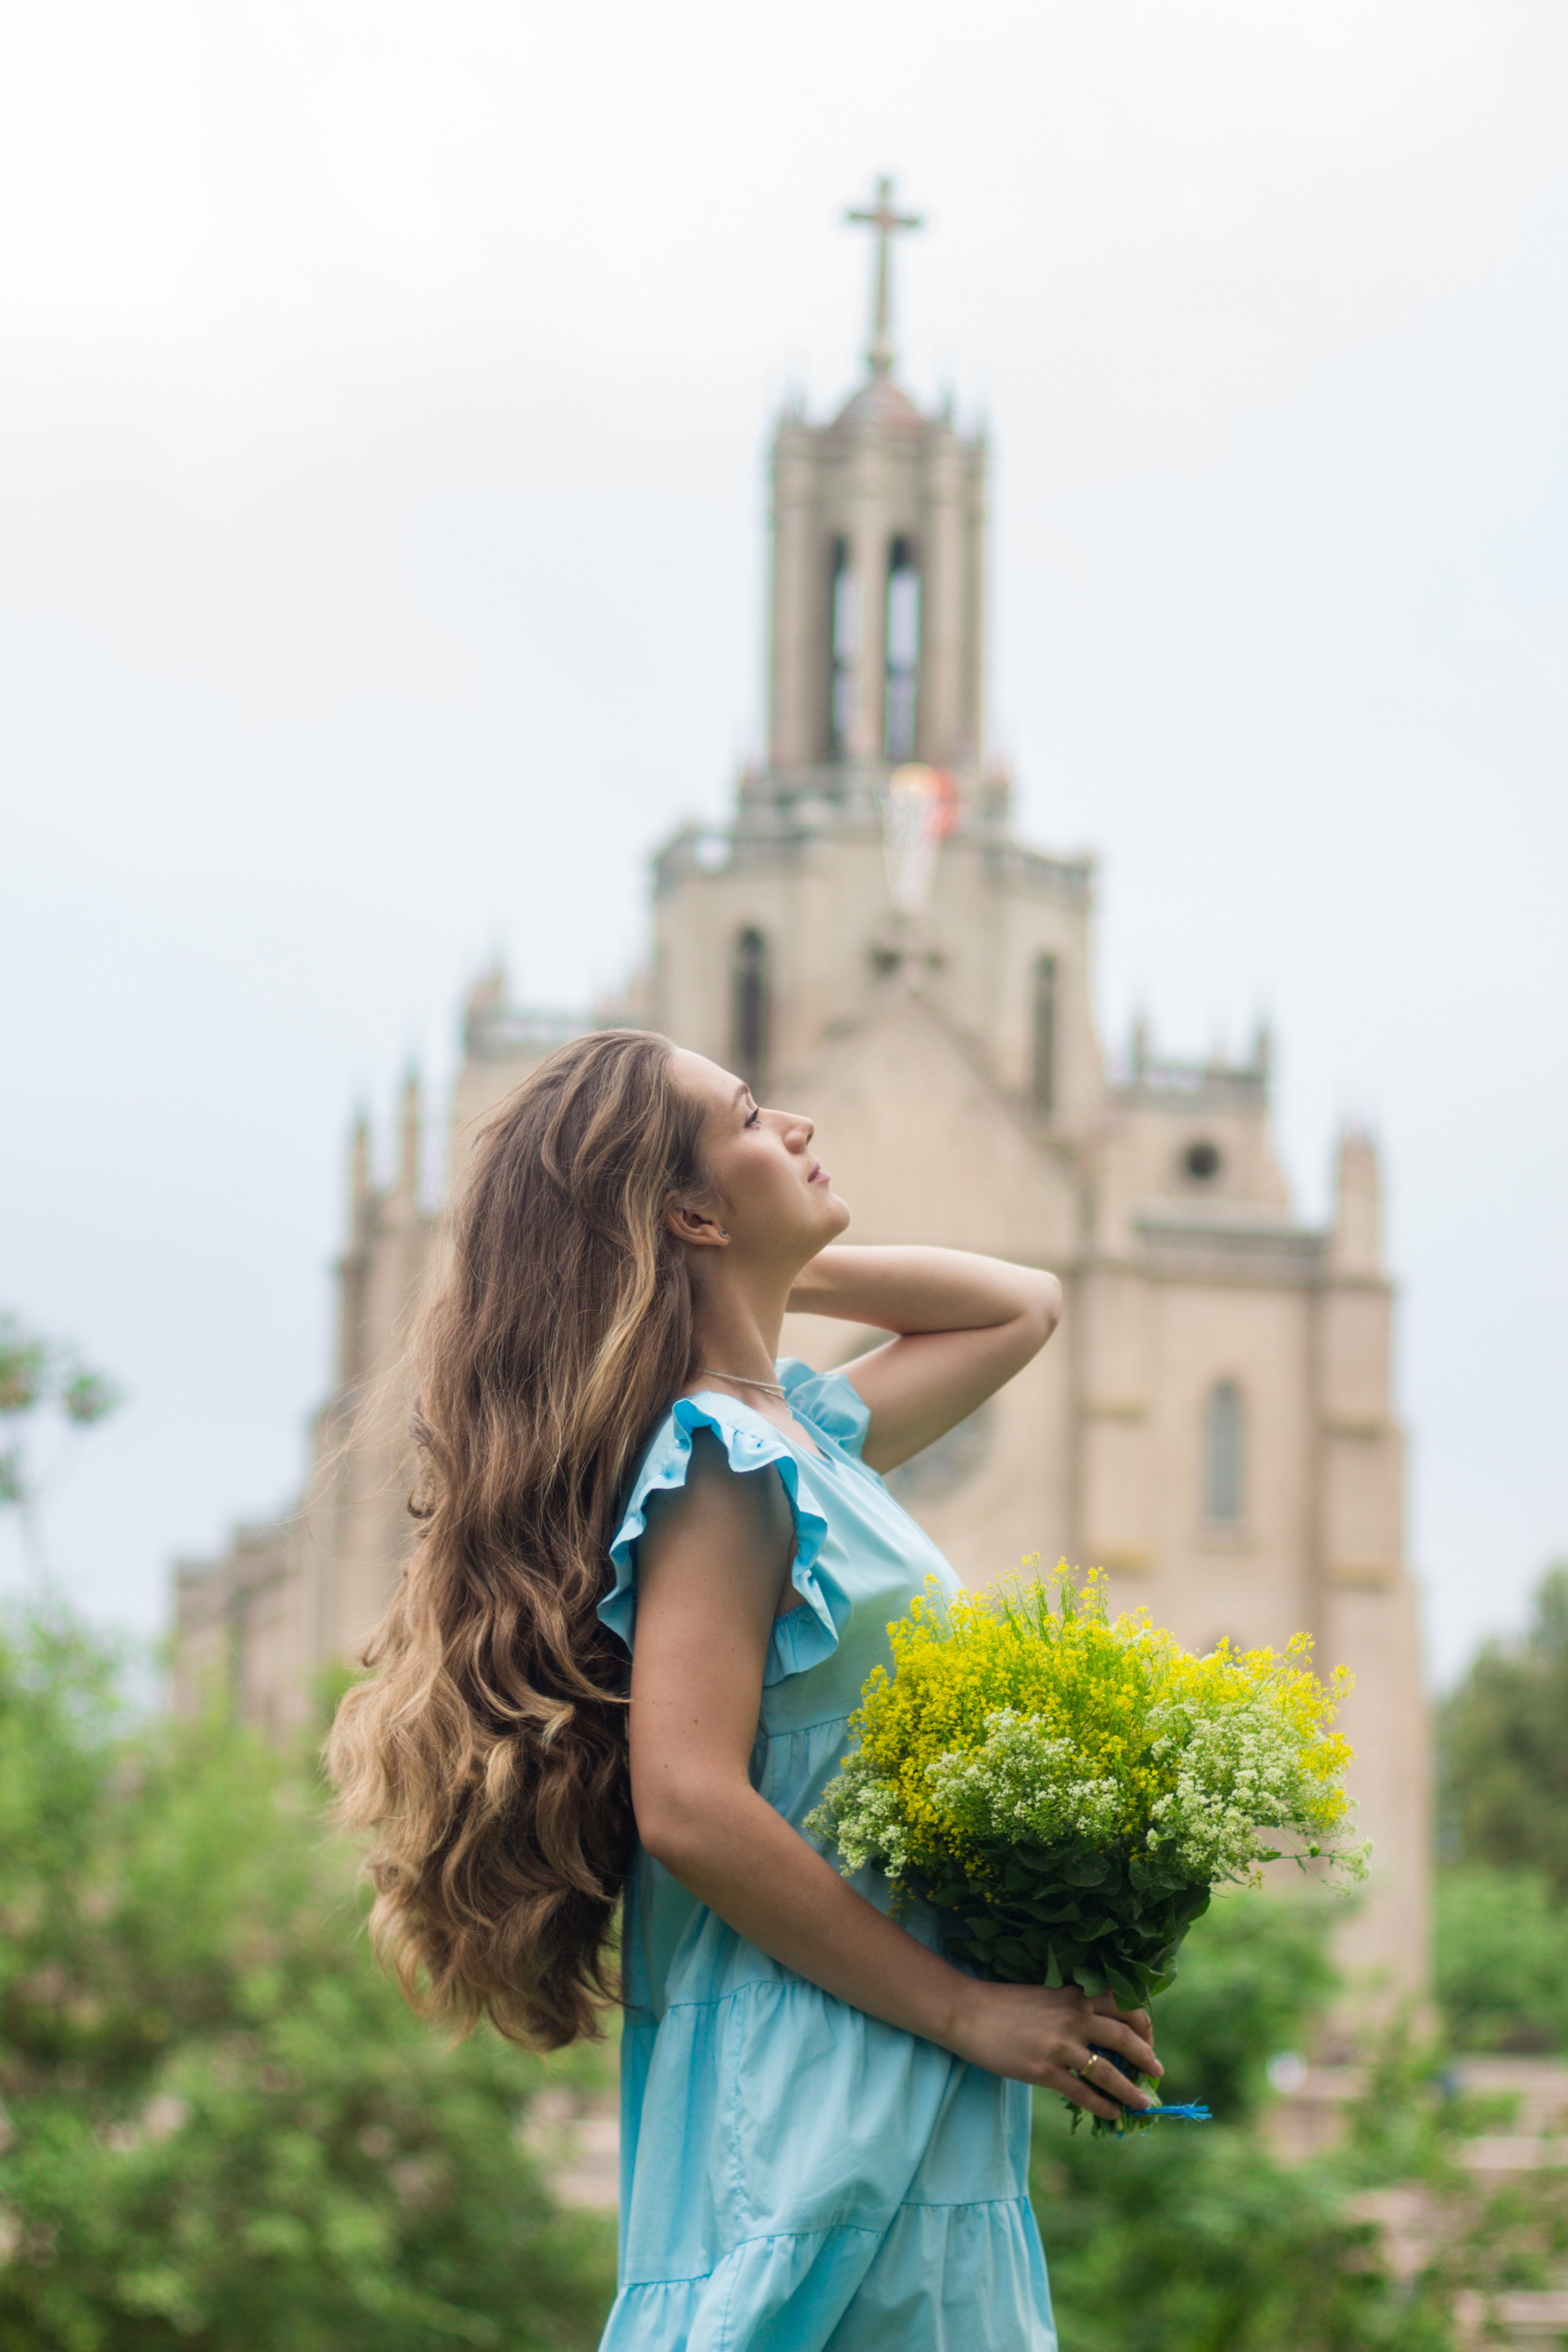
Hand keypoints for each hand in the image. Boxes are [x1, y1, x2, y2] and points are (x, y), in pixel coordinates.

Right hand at [940, 1982, 1161, 2120]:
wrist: (967, 2012)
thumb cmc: (1004, 2004)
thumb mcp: (1045, 1997)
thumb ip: (1072, 2009)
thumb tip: (1098, 2032)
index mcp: (1075, 1996)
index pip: (1125, 2005)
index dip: (1143, 2025)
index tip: (1148, 2040)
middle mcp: (1074, 2017)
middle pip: (1126, 2038)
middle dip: (1148, 2059)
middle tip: (1157, 2073)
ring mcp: (1060, 2045)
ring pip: (1109, 2071)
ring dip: (1131, 2091)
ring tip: (1143, 2104)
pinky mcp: (1043, 2070)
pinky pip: (1082, 2092)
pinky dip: (1102, 2106)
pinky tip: (1111, 2114)